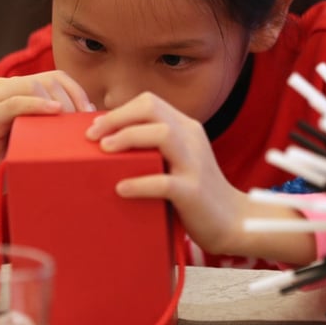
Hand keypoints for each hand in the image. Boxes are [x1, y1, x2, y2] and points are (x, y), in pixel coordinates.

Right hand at [0, 71, 92, 225]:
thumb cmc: (12, 159)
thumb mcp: (39, 135)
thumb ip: (57, 119)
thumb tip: (93, 112)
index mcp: (18, 88)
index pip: (56, 78)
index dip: (77, 92)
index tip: (90, 115)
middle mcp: (5, 87)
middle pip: (49, 80)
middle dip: (71, 100)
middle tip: (82, 124)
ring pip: (35, 86)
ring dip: (58, 104)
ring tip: (69, 125)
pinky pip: (17, 102)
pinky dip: (37, 105)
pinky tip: (55, 111)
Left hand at [84, 92, 246, 255]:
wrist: (233, 221)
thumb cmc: (196, 193)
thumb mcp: (178, 161)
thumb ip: (154, 149)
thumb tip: (108, 145)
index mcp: (187, 128)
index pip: (151, 103)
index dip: (121, 110)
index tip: (97, 126)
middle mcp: (192, 139)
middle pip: (154, 110)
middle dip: (118, 118)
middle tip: (92, 135)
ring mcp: (195, 164)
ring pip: (163, 135)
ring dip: (128, 138)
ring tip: (104, 150)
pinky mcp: (194, 192)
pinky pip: (165, 182)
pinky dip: (140, 183)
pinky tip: (121, 188)